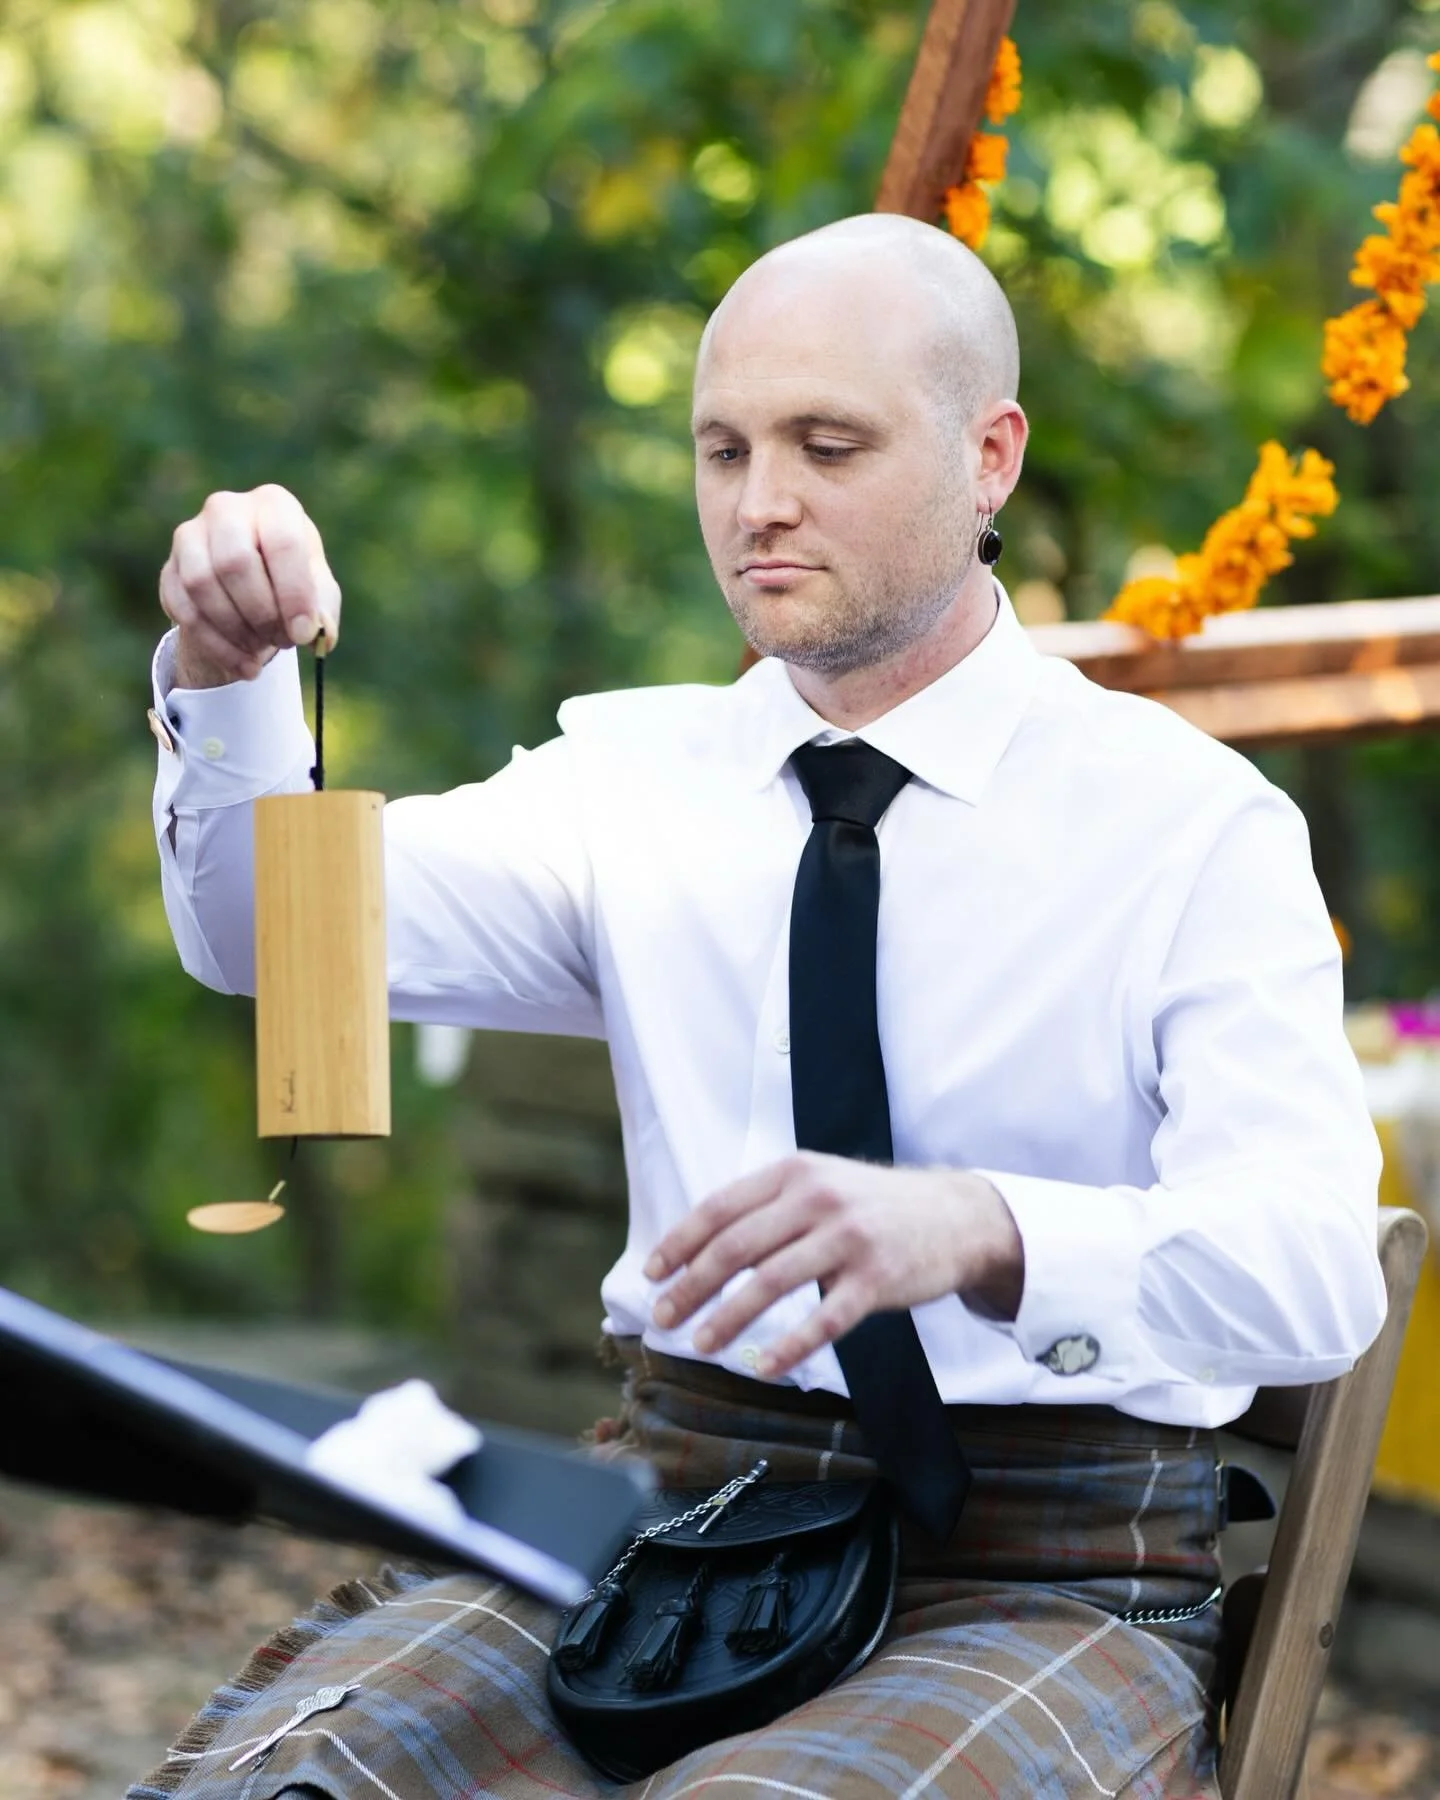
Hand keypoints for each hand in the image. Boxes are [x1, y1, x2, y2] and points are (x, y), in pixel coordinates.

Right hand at [159, 485, 341, 688]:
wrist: (252, 583)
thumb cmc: (292, 579)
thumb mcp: (319, 591)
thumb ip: (323, 610)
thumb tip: (320, 634)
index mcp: (274, 504)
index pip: (281, 542)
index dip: (293, 593)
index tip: (303, 634)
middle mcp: (226, 509)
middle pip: (234, 562)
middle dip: (262, 613)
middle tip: (282, 641)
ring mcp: (190, 536)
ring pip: (202, 585)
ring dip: (236, 629)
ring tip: (263, 649)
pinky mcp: (170, 569)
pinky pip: (184, 610)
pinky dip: (217, 645)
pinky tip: (244, 664)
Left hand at [644, 1152, 1023, 1380]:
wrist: (956, 1216)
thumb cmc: (873, 1207)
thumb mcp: (820, 1184)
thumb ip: (769, 1207)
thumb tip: (700, 1248)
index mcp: (794, 1173)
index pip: (720, 1207)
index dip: (680, 1242)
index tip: (652, 1274)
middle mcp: (817, 1198)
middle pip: (736, 1246)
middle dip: (691, 1285)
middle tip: (663, 1317)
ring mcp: (849, 1238)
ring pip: (771, 1282)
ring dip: (728, 1317)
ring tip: (701, 1344)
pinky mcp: (877, 1279)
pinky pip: (825, 1319)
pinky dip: (790, 1346)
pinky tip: (764, 1367)